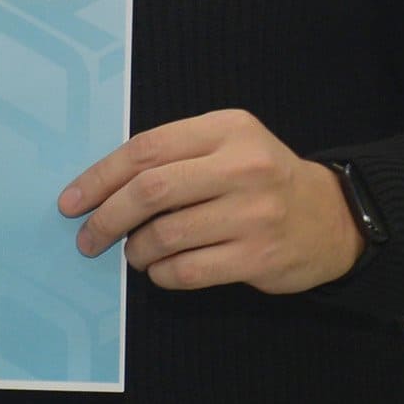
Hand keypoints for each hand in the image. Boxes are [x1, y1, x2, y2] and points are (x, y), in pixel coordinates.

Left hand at [58, 108, 364, 295]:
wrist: (331, 216)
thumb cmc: (262, 179)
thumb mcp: (228, 145)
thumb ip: (175, 156)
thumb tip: (102, 189)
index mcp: (226, 129)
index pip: (146, 149)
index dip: (100, 177)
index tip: (72, 201)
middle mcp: (241, 167)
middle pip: (150, 191)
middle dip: (107, 218)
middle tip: (88, 237)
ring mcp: (253, 213)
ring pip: (165, 235)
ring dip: (135, 250)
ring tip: (134, 253)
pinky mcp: (258, 256)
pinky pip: (187, 270)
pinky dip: (161, 273)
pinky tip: (161, 269)